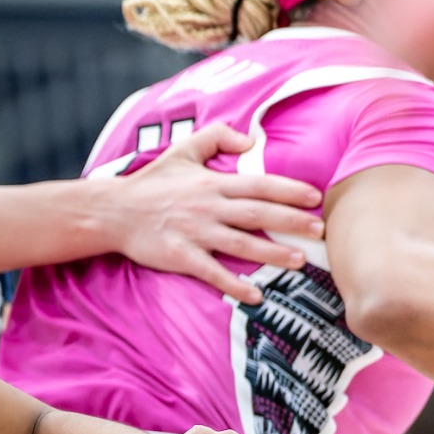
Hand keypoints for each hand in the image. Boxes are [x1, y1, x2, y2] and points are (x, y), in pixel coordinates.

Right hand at [104, 124, 324, 303]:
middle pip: (258, 214)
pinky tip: (255, 295)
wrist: (112, 211)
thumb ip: (218, 138)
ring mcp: (194, 233)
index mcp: (212, 183)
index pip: (259, 184)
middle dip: (292, 222)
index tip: (316, 197)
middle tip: (321, 230)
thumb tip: (251, 140)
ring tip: (300, 261)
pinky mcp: (180, 256)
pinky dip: (234, 284)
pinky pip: (212, 272)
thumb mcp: (183, 150)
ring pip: (241, 243)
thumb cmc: (150, 182)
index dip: (290, 190)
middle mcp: (208, 207)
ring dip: (272, 253)